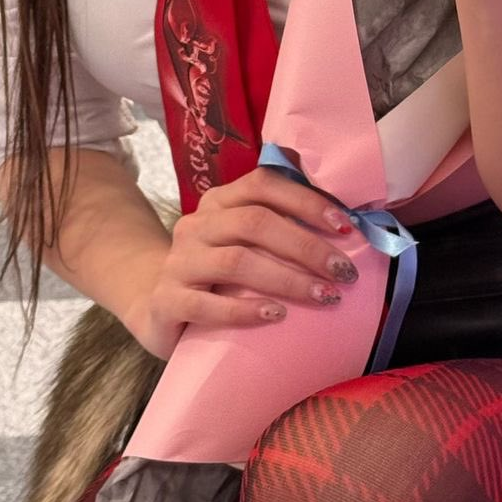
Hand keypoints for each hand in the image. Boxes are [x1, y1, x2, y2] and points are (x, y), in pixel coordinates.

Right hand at [130, 166, 361, 360]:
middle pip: (255, 222)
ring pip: (237, 262)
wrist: (157, 307)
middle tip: (343, 271)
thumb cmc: (217, 273)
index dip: (306, 201)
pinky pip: (206, 305)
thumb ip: (279, 221)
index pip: (263, 185)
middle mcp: (197, 225)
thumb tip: (341, 212)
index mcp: (219, 202)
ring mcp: (178, 262)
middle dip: (306, 245)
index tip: (344, 226)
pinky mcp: (166, 301)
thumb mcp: (243, 242)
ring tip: (323, 295)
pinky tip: (276, 316)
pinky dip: (244, 311)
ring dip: (287, 279)